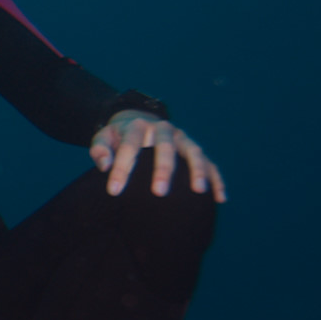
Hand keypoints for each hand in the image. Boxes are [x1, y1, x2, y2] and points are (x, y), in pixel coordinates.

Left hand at [90, 111, 226, 200]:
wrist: (139, 121)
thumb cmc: (118, 138)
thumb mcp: (103, 138)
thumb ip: (100, 149)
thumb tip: (104, 165)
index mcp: (138, 127)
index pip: (129, 146)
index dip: (122, 168)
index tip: (114, 191)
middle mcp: (163, 129)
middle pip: (165, 147)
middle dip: (163, 169)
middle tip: (159, 192)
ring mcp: (182, 138)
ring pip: (193, 151)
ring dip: (197, 170)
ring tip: (198, 191)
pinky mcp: (194, 149)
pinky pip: (210, 163)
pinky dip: (217, 179)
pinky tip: (220, 198)